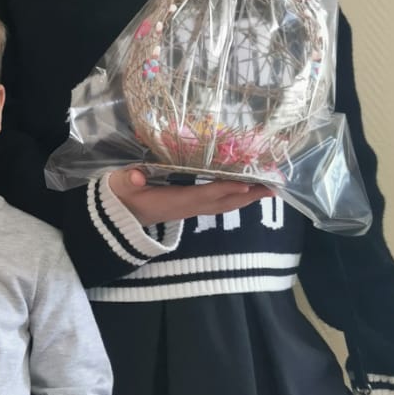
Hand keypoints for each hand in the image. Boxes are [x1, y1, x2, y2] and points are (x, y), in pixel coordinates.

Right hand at [107, 166, 271, 226]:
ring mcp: (190, 210)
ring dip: (247, 198)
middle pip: (223, 204)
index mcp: (173, 201)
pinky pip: (219, 204)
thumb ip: (126, 180)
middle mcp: (187, 208)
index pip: (203, 195)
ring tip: (269, 189)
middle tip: (274, 187)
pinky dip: (236, 197)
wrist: (119, 217)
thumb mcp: (120, 186)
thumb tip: (135, 177)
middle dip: (249, 196)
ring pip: (224, 206)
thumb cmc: (122, 197)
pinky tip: (247, 190)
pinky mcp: (191, 207)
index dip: (224, 190)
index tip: (247, 184)